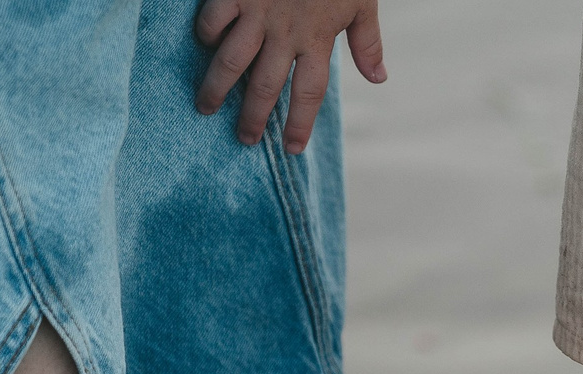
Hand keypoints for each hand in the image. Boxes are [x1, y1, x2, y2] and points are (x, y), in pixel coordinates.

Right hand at [193, 0, 386, 154]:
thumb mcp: (362, 3)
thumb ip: (367, 42)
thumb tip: (379, 79)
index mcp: (318, 40)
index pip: (309, 93)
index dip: (300, 124)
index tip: (292, 148)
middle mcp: (285, 33)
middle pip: (266, 87)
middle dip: (253, 117)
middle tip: (244, 139)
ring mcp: (257, 12)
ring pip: (232, 61)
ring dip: (217, 88)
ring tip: (205, 107)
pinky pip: (214, 18)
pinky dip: (206, 33)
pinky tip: (203, 45)